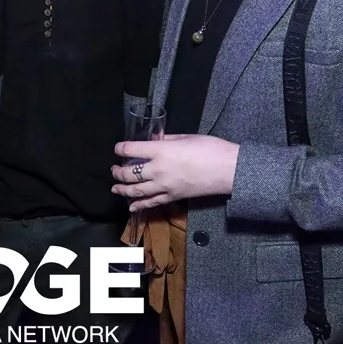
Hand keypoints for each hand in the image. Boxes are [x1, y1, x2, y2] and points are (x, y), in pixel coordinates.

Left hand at [110, 134, 240, 210]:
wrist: (228, 170)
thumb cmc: (209, 148)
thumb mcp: (186, 137)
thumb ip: (167, 139)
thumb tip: (156, 138)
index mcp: (161, 150)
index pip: (131, 150)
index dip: (120, 149)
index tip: (117, 148)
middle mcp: (158, 169)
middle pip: (129, 173)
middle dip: (118, 172)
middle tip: (114, 170)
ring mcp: (164, 186)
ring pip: (136, 190)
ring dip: (122, 189)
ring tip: (115, 187)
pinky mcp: (173, 197)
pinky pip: (151, 203)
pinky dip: (139, 205)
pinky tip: (131, 206)